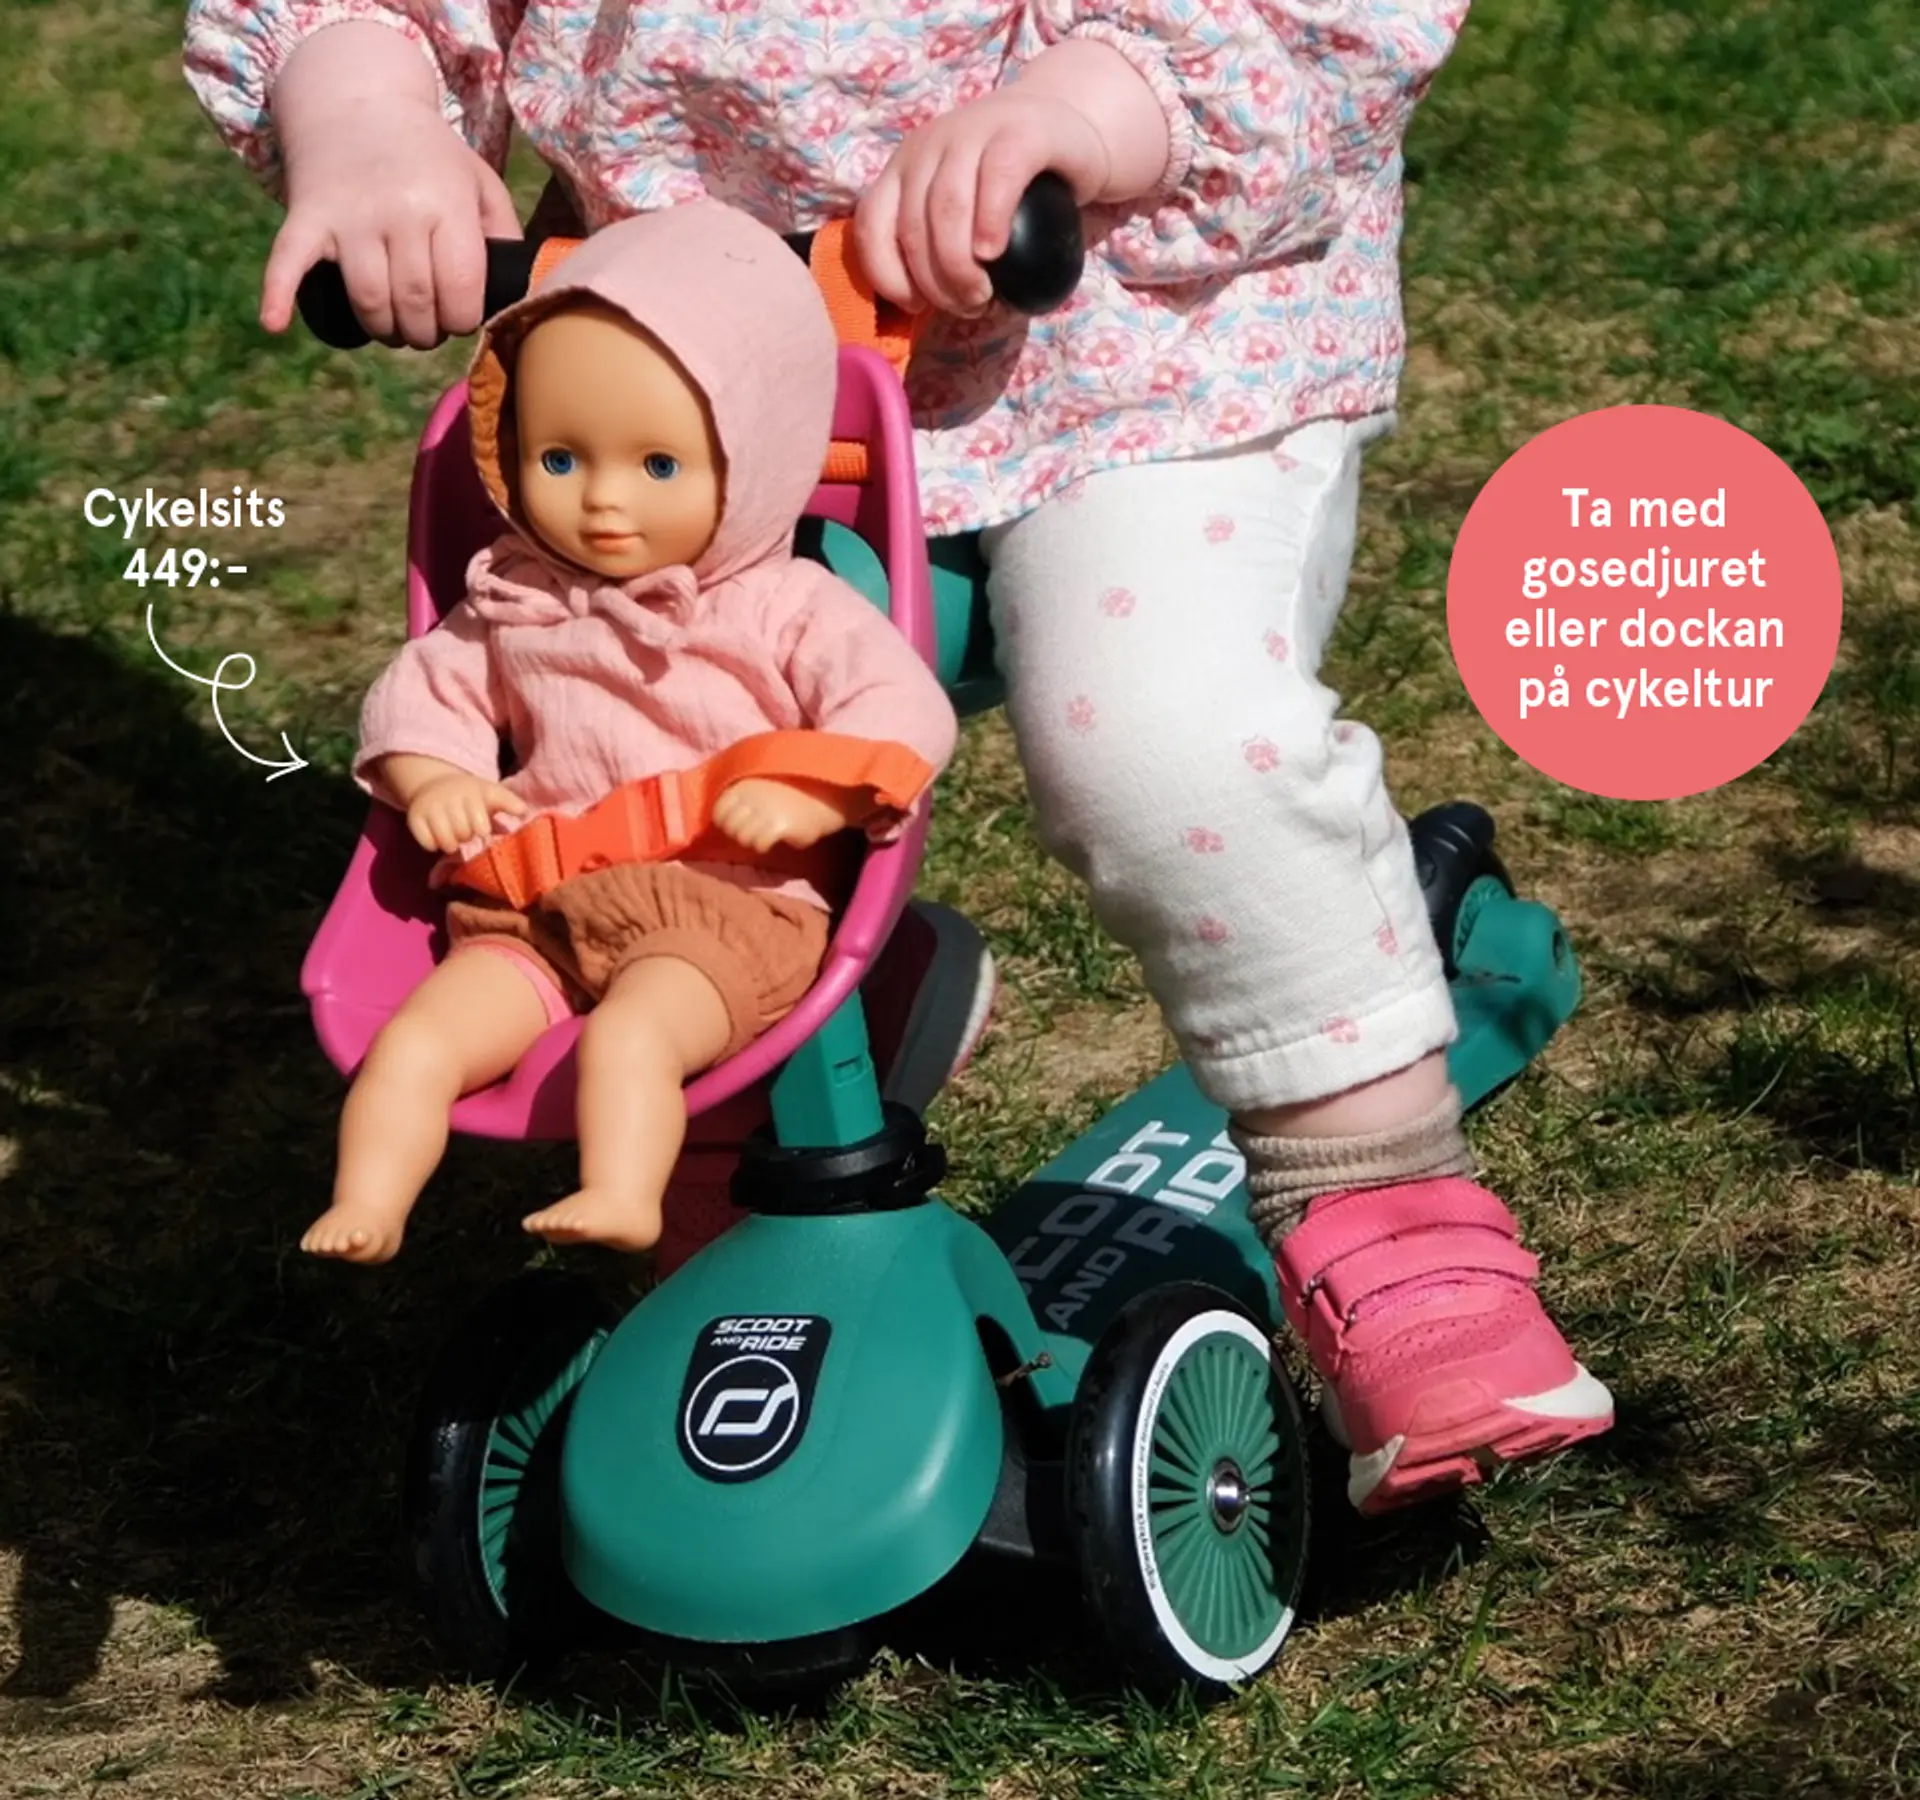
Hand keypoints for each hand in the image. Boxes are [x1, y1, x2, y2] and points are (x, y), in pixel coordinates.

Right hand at [264, 25, 520, 345]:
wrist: (358, 102)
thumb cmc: (430, 157)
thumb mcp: (478, 182)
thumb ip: (504, 235)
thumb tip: (517, 293)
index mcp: (447, 205)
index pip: (460, 292)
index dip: (462, 321)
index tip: (458, 318)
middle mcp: (398, 211)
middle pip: (416, 304)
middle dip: (426, 331)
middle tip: (426, 326)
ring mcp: (349, 216)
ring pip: (369, 302)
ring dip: (385, 330)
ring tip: (394, 327)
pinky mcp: (307, 218)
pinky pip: (288, 262)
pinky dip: (278, 294)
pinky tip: (274, 324)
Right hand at [405, 772, 526, 854]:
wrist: (436, 785)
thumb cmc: (471, 796)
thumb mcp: (492, 793)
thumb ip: (509, 802)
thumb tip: (523, 811)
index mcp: (471, 792)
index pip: (480, 826)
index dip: (481, 829)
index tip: (480, 825)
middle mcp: (449, 798)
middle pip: (463, 835)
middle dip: (466, 835)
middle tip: (464, 828)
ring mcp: (430, 807)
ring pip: (446, 843)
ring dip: (451, 843)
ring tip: (453, 834)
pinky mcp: (413, 817)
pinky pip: (427, 843)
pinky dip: (432, 844)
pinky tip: (436, 835)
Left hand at [711, 778, 862, 853]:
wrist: (828, 795)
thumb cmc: (797, 791)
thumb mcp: (766, 784)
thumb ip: (746, 796)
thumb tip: (727, 818)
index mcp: (745, 783)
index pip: (719, 811)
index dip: (727, 822)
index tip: (741, 824)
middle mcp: (751, 794)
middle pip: (729, 826)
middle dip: (739, 833)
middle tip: (755, 833)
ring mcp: (764, 809)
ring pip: (742, 837)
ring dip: (752, 841)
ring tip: (765, 836)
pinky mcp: (778, 824)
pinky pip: (759, 843)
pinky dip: (764, 846)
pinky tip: (775, 840)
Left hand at [854, 88, 1108, 316]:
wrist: (1070, 130)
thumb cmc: (1013, 188)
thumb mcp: (962, 210)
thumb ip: (934, 242)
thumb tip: (914, 311)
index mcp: (904, 167)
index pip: (872, 224)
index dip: (888, 275)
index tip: (917, 306)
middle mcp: (928, 146)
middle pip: (913, 226)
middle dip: (935, 283)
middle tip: (967, 306)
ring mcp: (972, 132)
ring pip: (947, 207)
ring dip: (959, 266)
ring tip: (982, 294)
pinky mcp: (1019, 133)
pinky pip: (996, 179)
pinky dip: (990, 223)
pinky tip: (994, 253)